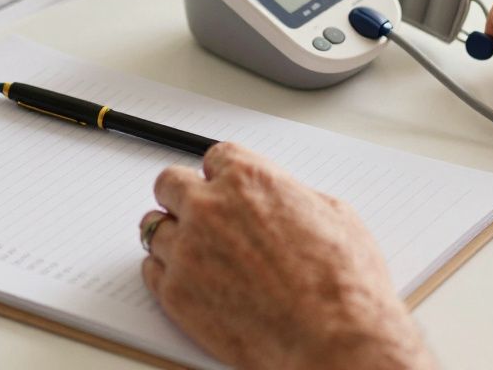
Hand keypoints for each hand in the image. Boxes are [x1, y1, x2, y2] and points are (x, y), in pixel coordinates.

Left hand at [141, 143, 432, 369]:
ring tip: (192, 247)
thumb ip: (292, 198)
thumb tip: (285, 203)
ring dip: (173, 233)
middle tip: (197, 209)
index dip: (221, 172)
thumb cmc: (341, 280)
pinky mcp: (176, 294)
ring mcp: (187, 251)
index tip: (222, 183)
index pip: (214, 156)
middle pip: (170, 184)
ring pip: (154, 227)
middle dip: (184, 194)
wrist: (332, 336)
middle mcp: (210, 208)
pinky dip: (166, 270)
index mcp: (250, 179)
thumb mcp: (333, 214)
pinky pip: (151, 270)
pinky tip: (188, 276)